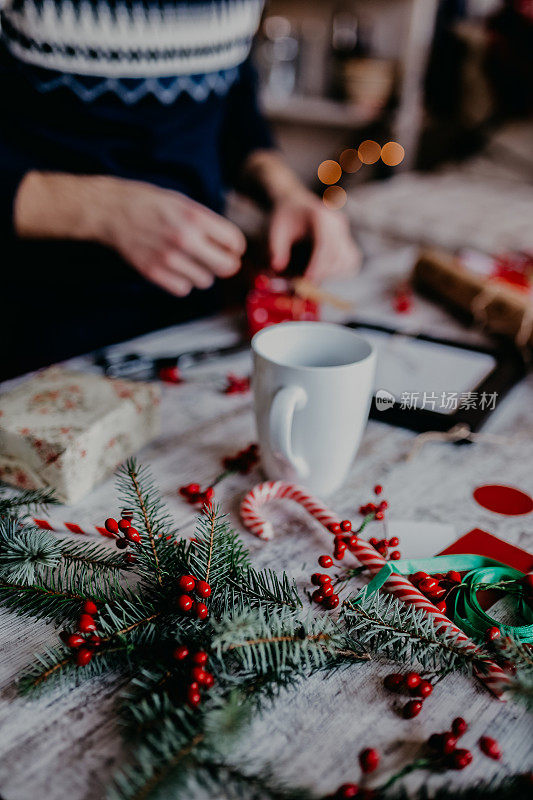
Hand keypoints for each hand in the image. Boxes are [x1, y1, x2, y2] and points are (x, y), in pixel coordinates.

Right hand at [100, 178, 246, 295]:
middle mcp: (184, 239)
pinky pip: (183, 289)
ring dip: (203, 273)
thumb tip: (231, 245)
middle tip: (218, 259)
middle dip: (226, 264)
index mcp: (195, 218)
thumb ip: (208, 223)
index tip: (229, 246)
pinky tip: (177, 269)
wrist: (112, 211)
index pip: (235, 242)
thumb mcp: (183, 202)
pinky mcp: (154, 273)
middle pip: (226, 267)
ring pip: (206, 281)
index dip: (235, 246)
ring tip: (191, 261)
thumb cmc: (149, 203)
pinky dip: (183, 282)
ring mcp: (168, 258)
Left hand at [268, 189, 360, 282]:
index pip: (325, 244)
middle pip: (338, 255)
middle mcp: (336, 222)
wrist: (296, 202)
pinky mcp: (347, 240)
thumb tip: (278, 267)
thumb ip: (276, 249)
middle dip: (323, 273)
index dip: (318, 264)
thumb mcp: (276, 230)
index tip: (307, 280)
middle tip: (305, 284)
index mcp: (320, 216)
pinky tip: (324, 272)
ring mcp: (344, 231)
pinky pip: (351, 260)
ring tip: (314, 276)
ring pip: (348, 260)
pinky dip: (340, 271)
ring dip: (333, 274)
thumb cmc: (286, 217)